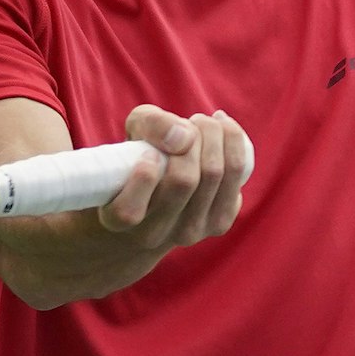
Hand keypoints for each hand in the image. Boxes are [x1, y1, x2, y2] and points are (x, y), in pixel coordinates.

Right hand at [100, 105, 252, 248]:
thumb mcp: (134, 133)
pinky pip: (236, 176)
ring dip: (213, 134)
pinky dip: (233, 142)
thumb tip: (185, 137)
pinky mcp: (218, 225)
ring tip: (203, 122)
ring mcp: (187, 234)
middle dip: (192, 136)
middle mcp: (152, 234)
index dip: (143, 177)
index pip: (129, 212)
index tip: (149, 153)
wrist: (162, 195)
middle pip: (183, 180)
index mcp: (118, 220)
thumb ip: (150, 126)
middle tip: (189, 121)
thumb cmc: (140, 156)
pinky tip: (223, 130)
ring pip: (213, 174)